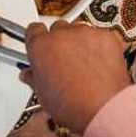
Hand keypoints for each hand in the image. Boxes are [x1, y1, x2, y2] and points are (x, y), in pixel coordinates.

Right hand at [21, 21, 130, 135]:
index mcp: (40, 46)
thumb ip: (34, 78)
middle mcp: (61, 34)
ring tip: (85, 66)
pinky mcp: (105, 36)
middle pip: (58, 28)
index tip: (42, 45)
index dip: (38, 39)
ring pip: (80, 31)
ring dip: (81, 43)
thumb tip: (29, 75)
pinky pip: (100, 36)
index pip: (34, 30)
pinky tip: (100, 64)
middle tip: (65, 60)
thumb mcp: (43, 95)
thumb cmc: (72, 104)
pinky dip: (100, 47)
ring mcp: (84, 33)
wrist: (103, 108)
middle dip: (61, 41)